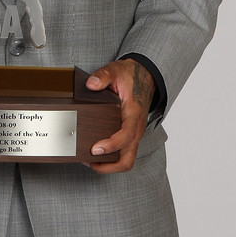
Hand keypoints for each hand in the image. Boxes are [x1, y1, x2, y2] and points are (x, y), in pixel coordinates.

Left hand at [85, 59, 155, 174]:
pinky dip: (111, 159)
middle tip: (89, 162)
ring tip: (89, 161)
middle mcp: (136, 127)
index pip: (126, 135)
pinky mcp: (131, 135)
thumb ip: (103, 76)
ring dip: (109, 165)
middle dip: (109, 166)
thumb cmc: (131, 76)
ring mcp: (134, 133)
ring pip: (126, 159)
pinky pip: (124, 153)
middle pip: (128, 159)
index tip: (95, 149)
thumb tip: (91, 85)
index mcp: (133, 112)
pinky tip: (96, 153)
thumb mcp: (116, 70)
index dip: (111, 145)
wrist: (145, 76)